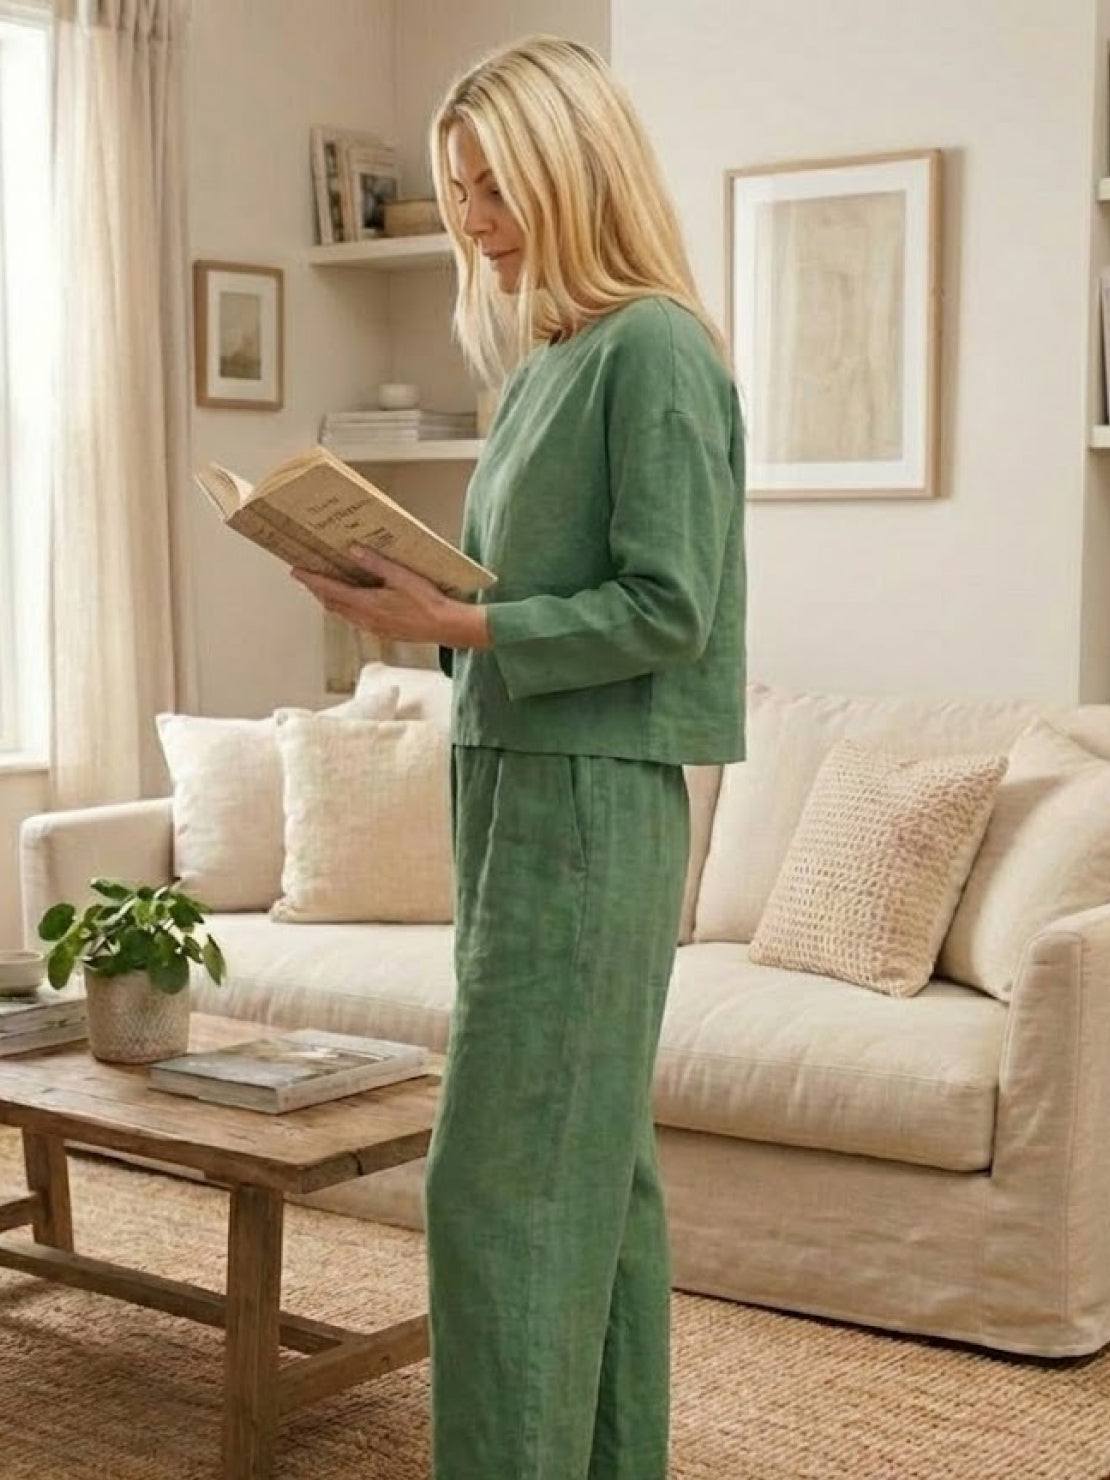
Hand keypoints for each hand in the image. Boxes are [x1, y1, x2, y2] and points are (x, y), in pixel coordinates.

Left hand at [290, 543, 489, 647]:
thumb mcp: (402, 576)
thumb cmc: (427, 602)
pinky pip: (355, 620)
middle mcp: (365, 619)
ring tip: (323, 588)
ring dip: (330, 600)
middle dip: (317, 590)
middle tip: (306, 577)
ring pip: (342, 613)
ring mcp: (373, 628)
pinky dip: (345, 608)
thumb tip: (354, 550)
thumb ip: (377, 563)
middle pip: (332, 603)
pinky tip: (352, 602)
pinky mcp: (382, 632)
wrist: (445, 626)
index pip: (331, 590)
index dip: (312, 580)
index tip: (296, 572)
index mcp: (367, 604)